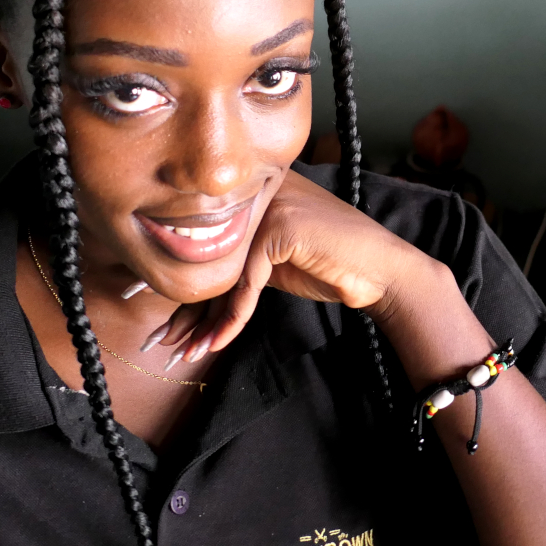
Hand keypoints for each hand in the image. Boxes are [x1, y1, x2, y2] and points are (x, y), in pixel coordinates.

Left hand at [150, 169, 424, 366]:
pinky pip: (246, 283)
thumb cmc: (331, 264)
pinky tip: (218, 343)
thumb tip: (190, 298)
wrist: (379, 268)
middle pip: (209, 259)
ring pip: (223, 274)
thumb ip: (238, 265)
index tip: (170, 324)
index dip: (186, 289)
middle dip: (186, 309)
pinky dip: (233, 318)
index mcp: (252, 195)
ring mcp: (268, 207)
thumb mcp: (275, 262)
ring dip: (204, 321)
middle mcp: (255, 194)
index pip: (207, 246)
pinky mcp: (278, 229)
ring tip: (185, 352)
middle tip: (166, 343)